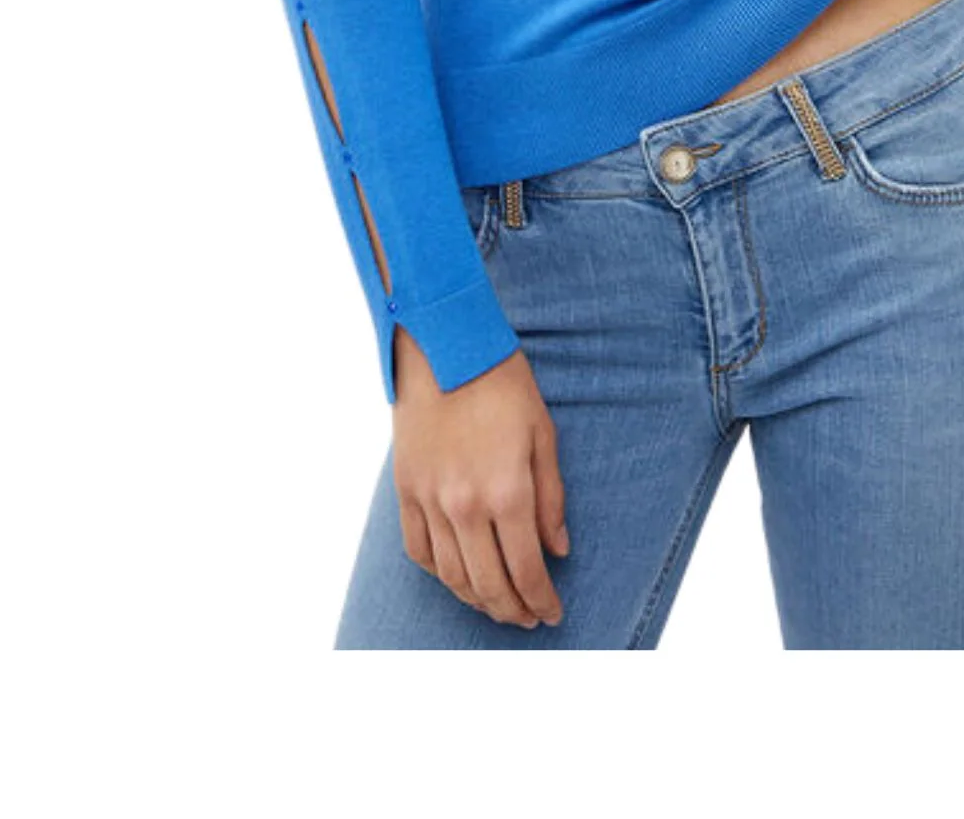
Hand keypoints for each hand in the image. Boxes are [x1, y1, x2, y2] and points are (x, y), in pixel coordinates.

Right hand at [391, 332, 568, 629]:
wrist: (444, 345)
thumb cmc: (502, 382)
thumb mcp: (542, 433)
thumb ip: (551, 498)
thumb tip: (558, 549)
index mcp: (507, 491)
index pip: (526, 569)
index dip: (541, 600)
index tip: (553, 613)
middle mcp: (465, 505)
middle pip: (488, 583)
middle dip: (512, 610)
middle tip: (528, 619)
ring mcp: (430, 500)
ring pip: (451, 575)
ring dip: (476, 600)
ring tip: (497, 606)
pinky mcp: (405, 489)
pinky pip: (418, 550)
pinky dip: (439, 573)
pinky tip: (456, 577)